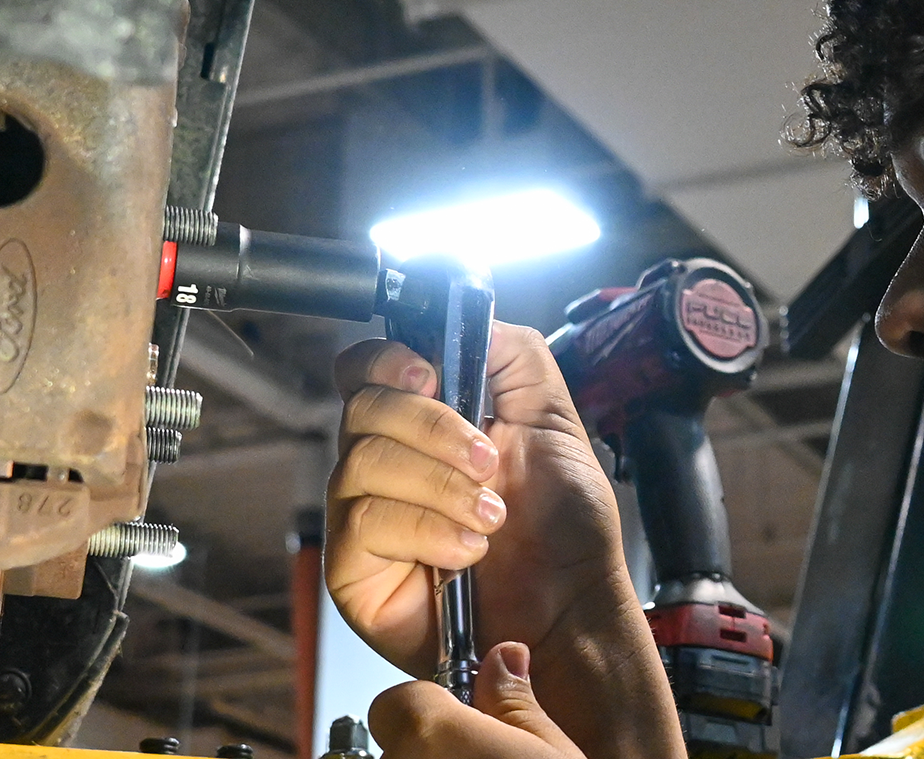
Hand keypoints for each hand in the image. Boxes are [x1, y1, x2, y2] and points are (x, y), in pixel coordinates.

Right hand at [327, 323, 682, 758]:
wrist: (570, 610)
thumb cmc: (563, 532)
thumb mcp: (555, 421)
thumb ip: (514, 357)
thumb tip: (475, 314)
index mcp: (424, 423)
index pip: (365, 368)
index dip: (387, 359)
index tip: (430, 373)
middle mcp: (386, 464)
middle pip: (362, 407)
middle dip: (434, 428)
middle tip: (488, 463)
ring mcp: (363, 515)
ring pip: (362, 462)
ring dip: (440, 486)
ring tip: (489, 518)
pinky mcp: (353, 568)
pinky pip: (362, 522)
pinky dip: (424, 530)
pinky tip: (464, 551)